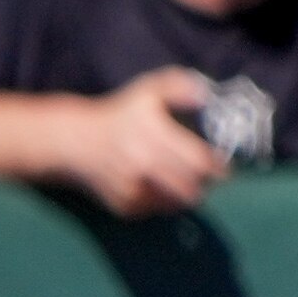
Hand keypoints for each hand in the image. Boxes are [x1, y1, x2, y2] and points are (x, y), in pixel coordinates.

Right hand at [54, 67, 227, 215]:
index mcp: (151, 135)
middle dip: (206, 184)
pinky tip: (160, 184)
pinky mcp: (125, 206)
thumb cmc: (119, 114)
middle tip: (209, 176)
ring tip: (187, 180)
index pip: (199, 162)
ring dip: (188, 194)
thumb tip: (205, 96)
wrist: (74, 142)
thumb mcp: (147, 91)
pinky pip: (159, 210)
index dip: (218, 167)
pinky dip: (166, 201)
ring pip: (178, 203)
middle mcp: (141, 165)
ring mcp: (131, 189)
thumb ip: (178, 86)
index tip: (223, 166)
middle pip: (192, 188)